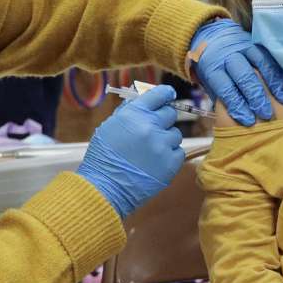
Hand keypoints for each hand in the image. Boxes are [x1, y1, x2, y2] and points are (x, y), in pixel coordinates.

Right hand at [75, 85, 183, 218]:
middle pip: (170, 113)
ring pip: (175, 134)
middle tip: (152, 130)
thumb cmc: (104, 156)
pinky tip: (155, 162)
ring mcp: (163, 145)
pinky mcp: (172, 163)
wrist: (106, 187)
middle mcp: (151, 126)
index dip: (165, 94)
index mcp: (134, 114)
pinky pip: (178, 151)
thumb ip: (128, 109)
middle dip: (162, 120)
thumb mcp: (110, 126)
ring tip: (150, 150)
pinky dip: (169, 155)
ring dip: (166, 139)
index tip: (168, 96)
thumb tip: (142, 95)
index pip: (159, 95)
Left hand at [191, 19, 282, 125]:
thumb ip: (222, 98)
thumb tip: (235, 120)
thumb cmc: (215, 69)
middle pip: (244, 76)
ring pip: (260, 64)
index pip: (225, 88)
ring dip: (273, 83)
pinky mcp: (256, 44)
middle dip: (256, 97)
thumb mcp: (211, 83)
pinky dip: (280, 71)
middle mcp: (228, 57)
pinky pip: (270, 56)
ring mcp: (243, 48)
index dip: (237, 105)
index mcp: (213, 68)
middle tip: (267, 114)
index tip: (248, 121)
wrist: (214, 39)